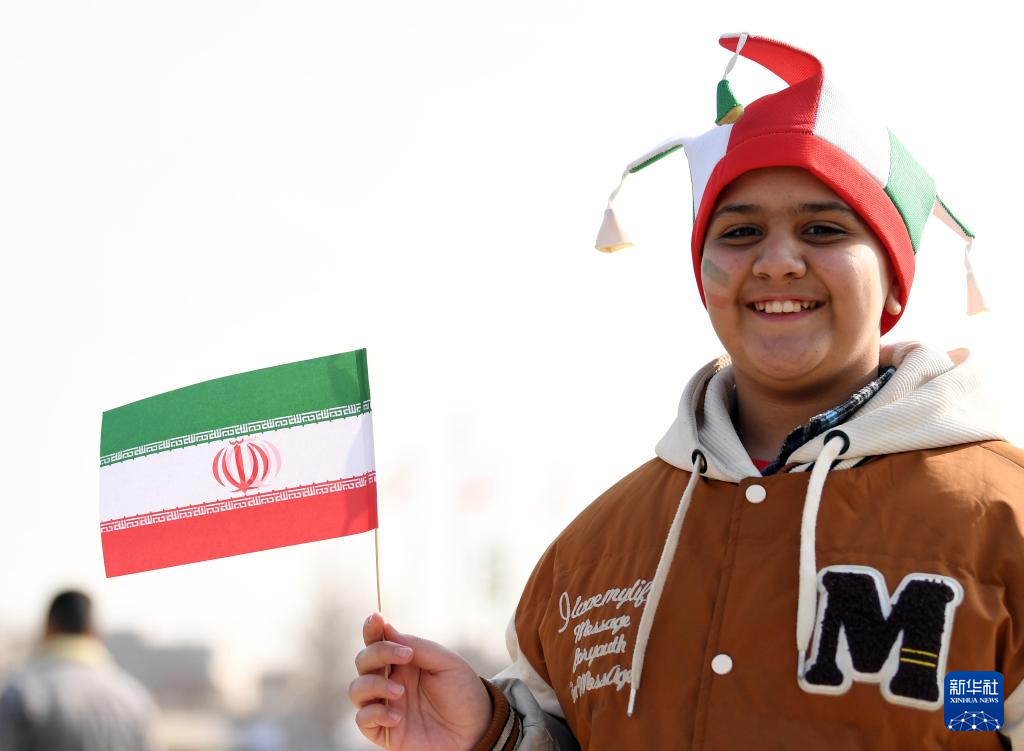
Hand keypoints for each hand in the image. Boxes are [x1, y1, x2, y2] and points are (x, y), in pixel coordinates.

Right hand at [349, 613, 492, 749]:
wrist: (477, 730)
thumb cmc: (463, 693)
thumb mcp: (447, 663)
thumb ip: (418, 647)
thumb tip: (387, 628)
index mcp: (404, 662)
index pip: (378, 641)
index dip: (372, 629)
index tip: (376, 619)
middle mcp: (391, 680)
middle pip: (363, 661)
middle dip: (377, 653)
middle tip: (405, 656)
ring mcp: (386, 705)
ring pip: (357, 689)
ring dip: (374, 684)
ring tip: (400, 690)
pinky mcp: (385, 731)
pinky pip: (362, 719)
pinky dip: (375, 714)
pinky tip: (397, 717)